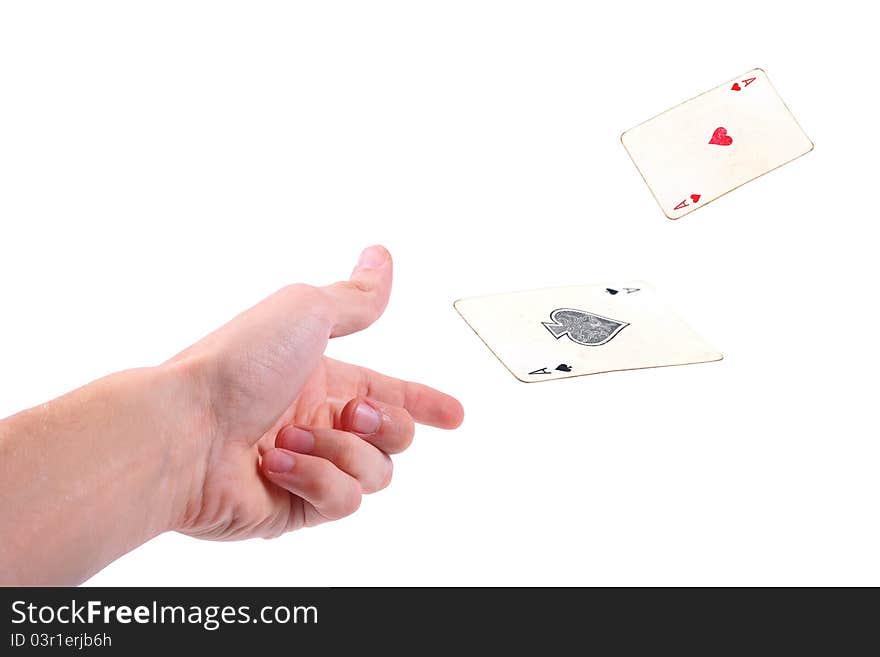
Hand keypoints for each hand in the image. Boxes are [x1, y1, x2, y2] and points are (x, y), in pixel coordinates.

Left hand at [169, 245, 462, 539]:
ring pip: (377, 472)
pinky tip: (278, 466)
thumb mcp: (304, 312)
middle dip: (388, 425)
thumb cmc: (235, 366)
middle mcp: (317, 423)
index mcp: (321, 378)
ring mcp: (309, 467)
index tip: (453, 415)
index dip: (424, 402)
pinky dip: (317, 480)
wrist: (183, 431)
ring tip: (292, 440)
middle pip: (395, 436)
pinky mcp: (296, 507)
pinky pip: (345, 501)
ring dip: (342, 452)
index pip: (389, 391)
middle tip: (353, 414)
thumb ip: (355, 297)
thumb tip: (380, 258)